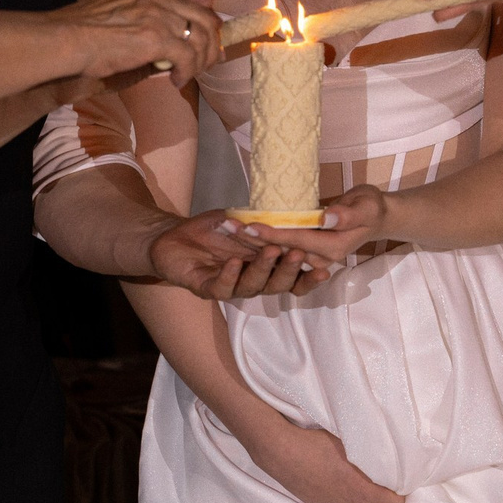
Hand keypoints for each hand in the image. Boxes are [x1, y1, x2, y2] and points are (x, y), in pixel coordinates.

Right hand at [56, 0, 221, 87]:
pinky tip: (176, 81)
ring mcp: (159, 16)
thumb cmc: (71, 26)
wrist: (64, 42)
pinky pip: (188, 56)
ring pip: (200, 38)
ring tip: (189, 75)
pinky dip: (187, 71)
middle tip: (206, 61)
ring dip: (200, 60)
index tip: (209, 28)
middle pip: (202, 15)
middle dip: (210, 41)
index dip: (204, 9)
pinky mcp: (158, 39)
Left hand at [146, 211, 336, 299]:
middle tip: (299, 254)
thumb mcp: (247, 220)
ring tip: (271, 250)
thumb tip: (297, 214)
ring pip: (252, 287)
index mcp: (266, 268)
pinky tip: (235, 261)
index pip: (292, 279)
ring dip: (263, 269)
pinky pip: (221, 287)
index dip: (308, 278)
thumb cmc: (216, 230)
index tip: (325, 268)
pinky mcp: (205, 288)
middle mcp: (252, 281)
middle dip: (289, 270)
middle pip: (277, 285)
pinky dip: (230, 275)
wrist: (176, 236)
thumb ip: (269, 222)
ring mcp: (230, 286)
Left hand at [237, 185, 387, 262]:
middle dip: (253, 240)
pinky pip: (280, 251)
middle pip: (280, 251)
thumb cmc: (371, 208)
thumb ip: (348, 214)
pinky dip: (261, 243)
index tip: (249, 226)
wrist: (376, 217)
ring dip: (252, 242)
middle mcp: (319, 258)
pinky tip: (242, 231)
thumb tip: (327, 218)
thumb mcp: (366, 206)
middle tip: (229, 227)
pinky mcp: (306, 253)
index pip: (295, 241)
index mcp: (332, 248)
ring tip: (230, 228)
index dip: (271, 234)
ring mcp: (311, 258)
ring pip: (276, 253)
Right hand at [245, 417, 404, 502]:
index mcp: (359, 491)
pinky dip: (343, 498)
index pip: (389, 501)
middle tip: (379, 479)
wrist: (281, 452)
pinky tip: (337, 483)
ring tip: (357, 481)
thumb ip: (369, 455)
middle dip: (377, 495)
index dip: (398, 495)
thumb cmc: (316, 445)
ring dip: (359, 498)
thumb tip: (385, 454)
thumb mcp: (348, 444)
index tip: (403, 488)